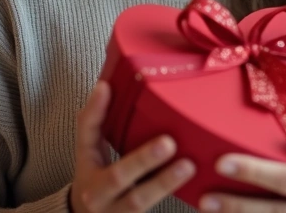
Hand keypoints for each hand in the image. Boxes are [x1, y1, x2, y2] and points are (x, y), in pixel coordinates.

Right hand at [70, 81, 195, 212]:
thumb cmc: (96, 179)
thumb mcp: (90, 154)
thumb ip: (95, 123)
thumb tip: (104, 86)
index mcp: (88, 169)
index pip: (87, 139)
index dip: (95, 114)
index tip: (107, 88)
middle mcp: (99, 195)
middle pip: (117, 177)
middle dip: (143, 160)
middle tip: (168, 143)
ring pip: (138, 201)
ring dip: (164, 183)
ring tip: (188, 166)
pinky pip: (153, 212)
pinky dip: (174, 198)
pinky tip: (198, 190)